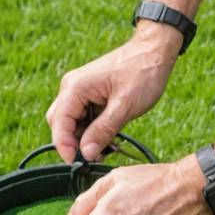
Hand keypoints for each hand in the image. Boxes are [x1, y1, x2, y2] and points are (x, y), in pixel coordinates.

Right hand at [45, 22, 182, 162]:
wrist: (155, 51)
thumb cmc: (143, 72)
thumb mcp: (124, 106)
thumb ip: (103, 130)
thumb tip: (86, 153)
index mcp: (75, 88)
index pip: (59, 124)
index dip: (65, 147)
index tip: (78, 163)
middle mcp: (72, 88)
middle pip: (60, 124)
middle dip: (74, 143)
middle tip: (95, 157)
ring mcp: (79, 91)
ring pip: (71, 123)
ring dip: (85, 139)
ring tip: (106, 148)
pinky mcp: (89, 95)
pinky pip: (83, 118)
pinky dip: (92, 131)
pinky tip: (108, 138)